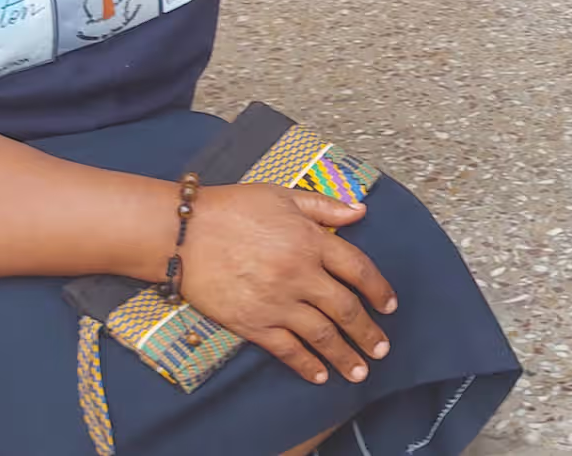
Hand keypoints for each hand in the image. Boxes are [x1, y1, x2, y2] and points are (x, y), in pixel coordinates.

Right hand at [181, 184, 397, 385]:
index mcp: (310, 240)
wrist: (182, 233)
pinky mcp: (252, 323)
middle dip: (368, 333)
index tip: (390, 306)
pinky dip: (306, 365)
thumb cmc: (231, 208)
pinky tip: (319, 375)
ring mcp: (276, 301)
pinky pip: (286, 350)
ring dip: (345, 356)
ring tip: (359, 372)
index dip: (379, 289)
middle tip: (381, 350)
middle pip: (345, 309)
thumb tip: (360, 210)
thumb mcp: (282, 195)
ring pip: (322, 335)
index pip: (358, 269)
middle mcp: (299, 274)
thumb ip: (324, 205)